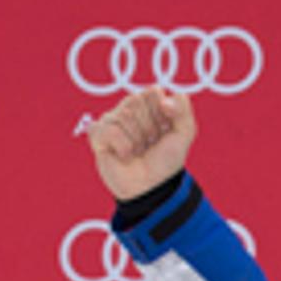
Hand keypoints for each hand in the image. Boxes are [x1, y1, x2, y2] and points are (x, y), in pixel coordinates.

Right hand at [89, 85, 194, 200]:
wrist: (152, 187)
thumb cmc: (165, 161)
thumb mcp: (184, 134)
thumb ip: (182, 110)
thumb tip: (159, 94)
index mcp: (148, 104)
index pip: (152, 93)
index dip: (162, 115)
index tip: (165, 131)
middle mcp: (128, 109)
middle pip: (136, 102)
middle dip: (149, 128)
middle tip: (150, 143)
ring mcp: (111, 120)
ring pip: (123, 116)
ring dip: (137, 139)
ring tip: (138, 151)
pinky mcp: (97, 135)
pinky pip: (109, 130)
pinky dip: (123, 146)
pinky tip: (125, 155)